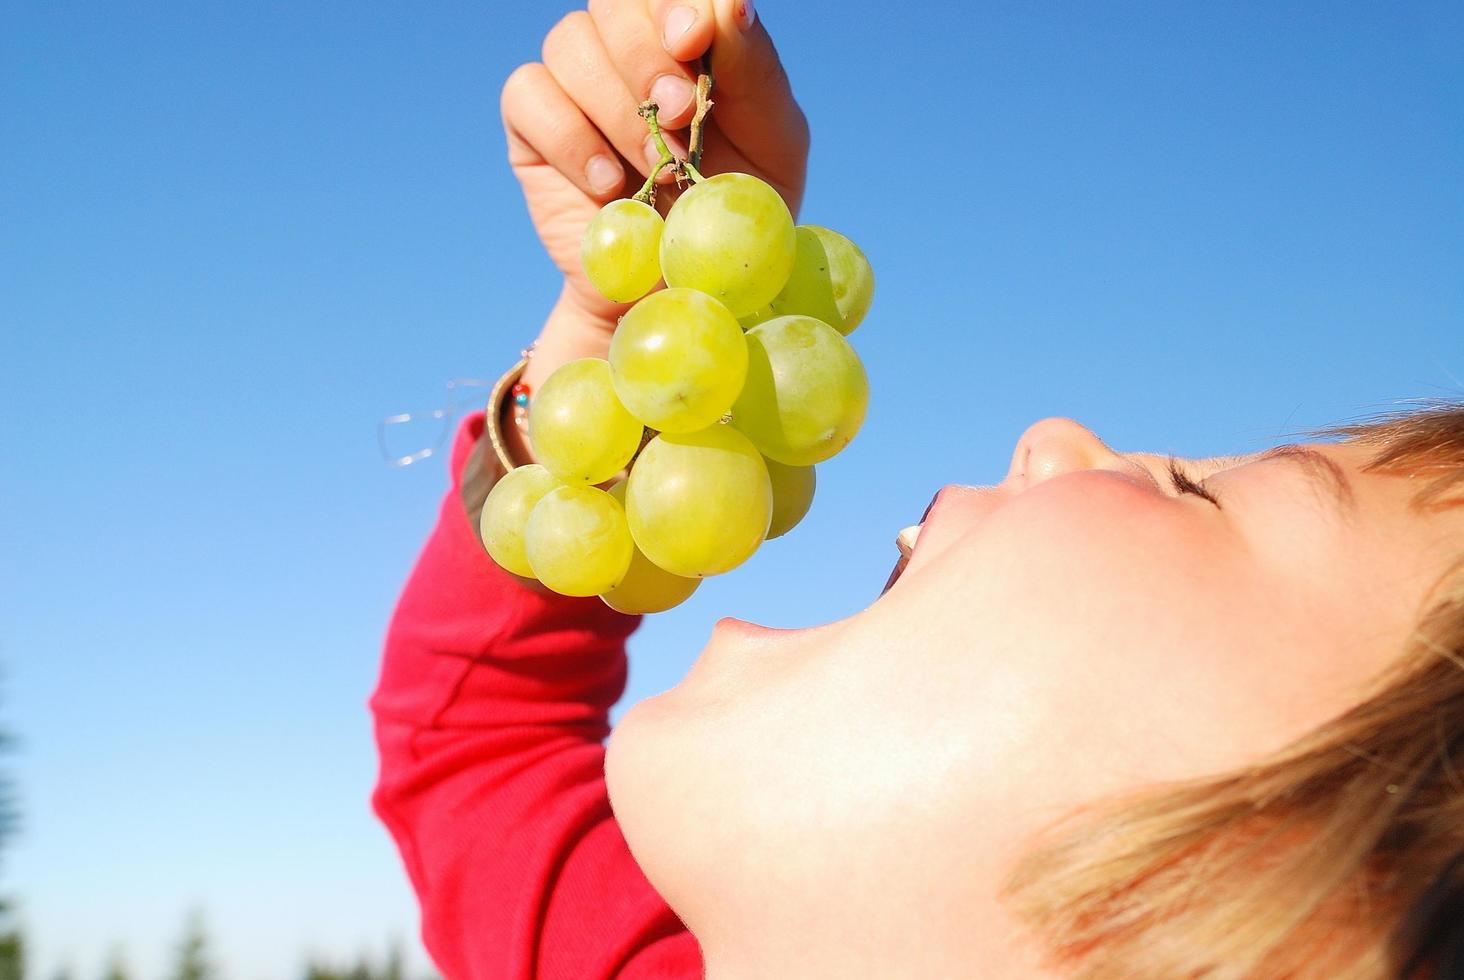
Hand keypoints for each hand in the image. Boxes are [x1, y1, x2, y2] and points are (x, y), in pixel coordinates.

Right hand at [500, 0, 809, 386]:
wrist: (680, 289)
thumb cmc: (732, 210)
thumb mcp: (773, 144)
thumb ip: (756, 72)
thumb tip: (730, 5)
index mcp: (686, 37)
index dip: (673, 2)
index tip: (692, 40)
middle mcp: (627, 48)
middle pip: (613, 3)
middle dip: (647, 56)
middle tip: (679, 118)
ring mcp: (576, 84)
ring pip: (570, 43)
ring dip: (617, 105)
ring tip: (655, 167)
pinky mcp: (533, 128)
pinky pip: (528, 95)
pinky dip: (569, 136)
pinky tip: (608, 183)